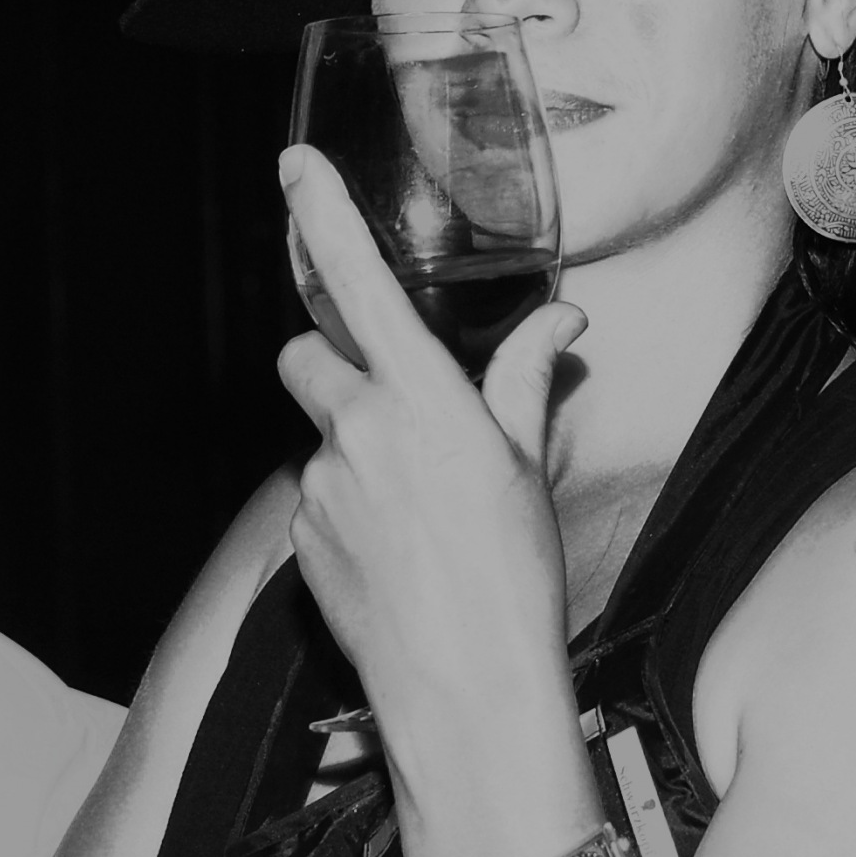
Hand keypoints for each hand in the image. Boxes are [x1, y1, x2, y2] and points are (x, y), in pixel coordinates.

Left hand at [277, 145, 584, 778]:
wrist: (468, 692)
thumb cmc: (513, 578)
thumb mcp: (525, 465)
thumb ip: (525, 378)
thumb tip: (561, 321)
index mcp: (421, 397)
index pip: (358, 279)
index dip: (323, 212)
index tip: (294, 163)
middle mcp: (356, 429)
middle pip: (304, 352)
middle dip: (331, 358)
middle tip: (389, 401)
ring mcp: (318, 487)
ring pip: (314, 433)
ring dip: (350, 446)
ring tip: (414, 508)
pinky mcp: (298, 541)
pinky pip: (311, 498)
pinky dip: (344, 508)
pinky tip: (394, 552)